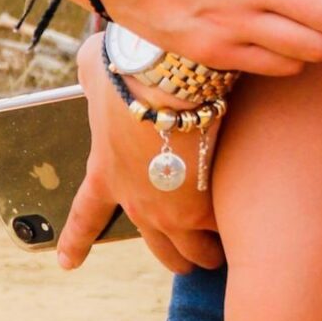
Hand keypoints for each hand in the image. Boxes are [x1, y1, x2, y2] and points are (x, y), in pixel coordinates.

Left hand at [58, 32, 225, 273]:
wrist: (168, 87)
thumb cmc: (130, 73)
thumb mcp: (95, 71)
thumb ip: (93, 73)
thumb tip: (94, 58)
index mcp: (106, 175)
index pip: (85, 217)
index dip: (75, 242)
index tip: (67, 262)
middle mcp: (138, 204)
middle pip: (158, 249)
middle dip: (175, 255)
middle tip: (189, 255)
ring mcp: (173, 214)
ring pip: (196, 253)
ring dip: (209, 252)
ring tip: (227, 249)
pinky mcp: (206, 209)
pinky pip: (226, 231)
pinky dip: (238, 227)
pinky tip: (254, 224)